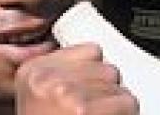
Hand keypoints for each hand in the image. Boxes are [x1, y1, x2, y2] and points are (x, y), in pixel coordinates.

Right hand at [15, 46, 139, 114]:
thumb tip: (101, 63)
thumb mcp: (44, 101)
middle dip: (105, 94)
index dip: (95, 79)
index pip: (90, 51)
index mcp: (32, 72)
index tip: (84, 99)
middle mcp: (46, 78)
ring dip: (114, 108)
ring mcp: (65, 92)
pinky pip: (127, 103)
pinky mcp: (84, 109)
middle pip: (107, 67)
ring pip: (119, 86)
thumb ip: (67, 77)